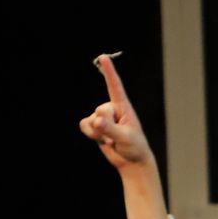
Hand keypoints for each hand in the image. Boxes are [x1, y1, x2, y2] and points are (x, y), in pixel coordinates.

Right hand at [80, 53, 152, 170]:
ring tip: (111, 139)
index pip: (115, 86)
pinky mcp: (95, 126)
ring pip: (90, 119)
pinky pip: (84, 125)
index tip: (103, 57)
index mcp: (124, 107)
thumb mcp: (125, 137)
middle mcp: (112, 109)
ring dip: (97, 132)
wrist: (131, 161)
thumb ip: (110, 128)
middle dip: (105, 124)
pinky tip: (101, 140)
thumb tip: (96, 121)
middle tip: (116, 135)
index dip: (109, 71)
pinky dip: (89, 134)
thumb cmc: (134, 147)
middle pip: (100, 110)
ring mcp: (102, 117)